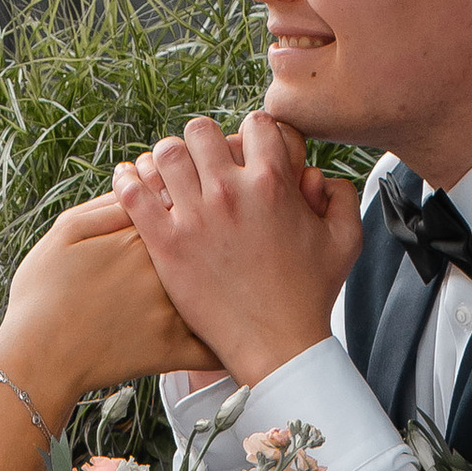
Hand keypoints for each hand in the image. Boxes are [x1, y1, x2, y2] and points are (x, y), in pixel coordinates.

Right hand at [0, 198, 222, 405]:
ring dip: (227, 283)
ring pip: (217, 289)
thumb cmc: (41, 292)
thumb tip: (137, 180)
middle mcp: (164, 268)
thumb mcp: (65, 232)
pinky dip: (224, 340)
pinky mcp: (172, 348)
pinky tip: (226, 333)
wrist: (36, 357)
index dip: (186, 206)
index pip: (181, 204)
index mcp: (139, 236)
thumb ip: (108, 206)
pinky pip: (213, 344)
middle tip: (207, 246)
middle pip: (206, 241)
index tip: (183, 214)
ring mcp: (171, 309)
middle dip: (212, 239)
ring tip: (227, 283)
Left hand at [108, 112, 359, 388]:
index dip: (251, 134)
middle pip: (200, 130)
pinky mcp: (167, 244)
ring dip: (165, 159)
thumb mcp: (345, 241)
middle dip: (203, 142)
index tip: (245, 151)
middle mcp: (231, 192)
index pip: (254, 125)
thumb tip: (317, 176)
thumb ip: (340, 197)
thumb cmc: (310, 295)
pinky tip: (129, 181)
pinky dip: (127, 181)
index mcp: (273, 183)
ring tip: (168, 173)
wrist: (277, 345)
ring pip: (164, 154)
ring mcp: (195, 216)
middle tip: (202, 162)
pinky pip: (133, 194)